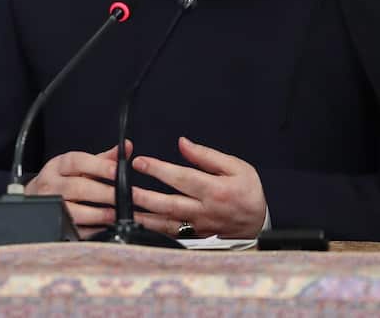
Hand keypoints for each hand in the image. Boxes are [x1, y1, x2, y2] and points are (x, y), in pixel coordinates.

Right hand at [25, 140, 132, 237]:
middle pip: (77, 187)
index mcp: (58, 165)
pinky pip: (73, 229)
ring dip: (97, 214)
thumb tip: (126, 147)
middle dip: (103, 193)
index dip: (99, 166)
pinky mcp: (54, 224)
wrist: (34, 196)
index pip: (78, 162)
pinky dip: (91, 230)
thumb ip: (103, 158)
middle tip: (124, 197)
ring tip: (115, 214)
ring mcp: (50, 206)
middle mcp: (51, 184)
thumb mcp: (77, 165)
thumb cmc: (61, 179)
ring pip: (73, 210)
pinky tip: (104, 228)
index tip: (117, 171)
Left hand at [130, 136, 265, 238]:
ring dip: (141, 216)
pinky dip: (151, 230)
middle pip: (169, 204)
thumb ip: (207, 156)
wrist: (259, 223)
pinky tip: (136, 224)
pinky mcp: (195, 236)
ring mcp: (198, 226)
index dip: (159, 170)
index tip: (140, 162)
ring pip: (165, 223)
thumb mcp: (236, 166)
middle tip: (121, 186)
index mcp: (215, 190)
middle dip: (143, 195)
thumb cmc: (248, 192)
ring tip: (120, 208)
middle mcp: (204, 210)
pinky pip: (170, 234)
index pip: (182, 178)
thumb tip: (183, 143)